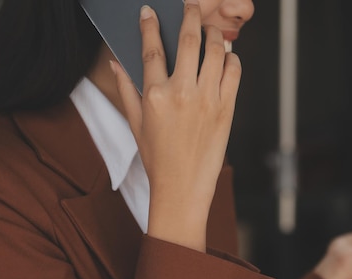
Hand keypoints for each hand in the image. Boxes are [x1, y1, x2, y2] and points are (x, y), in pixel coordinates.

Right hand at [110, 1, 240, 251]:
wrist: (182, 188)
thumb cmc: (157, 159)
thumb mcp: (135, 125)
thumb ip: (126, 91)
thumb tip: (116, 64)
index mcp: (155, 95)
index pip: (152, 49)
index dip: (151, 26)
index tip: (150, 11)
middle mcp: (182, 93)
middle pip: (189, 40)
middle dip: (190, 17)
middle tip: (190, 8)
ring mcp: (208, 100)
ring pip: (217, 51)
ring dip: (215, 35)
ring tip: (211, 31)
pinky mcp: (227, 109)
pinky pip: (235, 72)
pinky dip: (232, 59)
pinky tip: (227, 58)